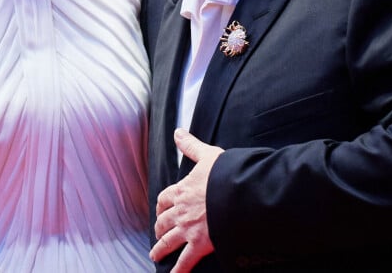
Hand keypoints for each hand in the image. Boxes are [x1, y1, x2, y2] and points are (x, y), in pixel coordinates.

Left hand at [149, 129, 223, 271]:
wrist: (237, 194)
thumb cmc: (224, 174)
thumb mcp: (207, 155)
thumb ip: (191, 146)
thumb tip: (178, 132)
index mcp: (182, 190)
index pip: (164, 198)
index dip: (161, 205)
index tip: (160, 209)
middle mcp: (180, 210)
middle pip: (163, 220)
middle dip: (159, 227)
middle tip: (157, 232)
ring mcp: (188, 229)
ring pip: (168, 241)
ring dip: (160, 248)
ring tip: (155, 255)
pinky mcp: (199, 244)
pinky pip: (184, 261)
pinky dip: (177, 271)